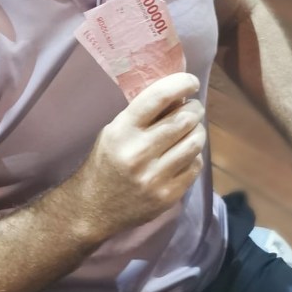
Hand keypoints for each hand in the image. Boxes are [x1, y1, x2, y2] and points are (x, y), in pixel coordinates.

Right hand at [72, 72, 205, 241]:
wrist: (93, 208)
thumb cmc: (105, 163)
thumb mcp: (113, 132)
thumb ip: (142, 116)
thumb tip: (178, 97)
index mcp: (123, 131)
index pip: (158, 97)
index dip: (181, 84)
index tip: (192, 82)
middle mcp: (139, 152)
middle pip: (184, 119)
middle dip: (195, 109)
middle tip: (193, 109)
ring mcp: (155, 176)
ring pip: (195, 142)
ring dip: (198, 131)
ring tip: (191, 130)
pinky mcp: (168, 195)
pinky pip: (195, 166)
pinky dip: (194, 156)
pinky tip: (184, 155)